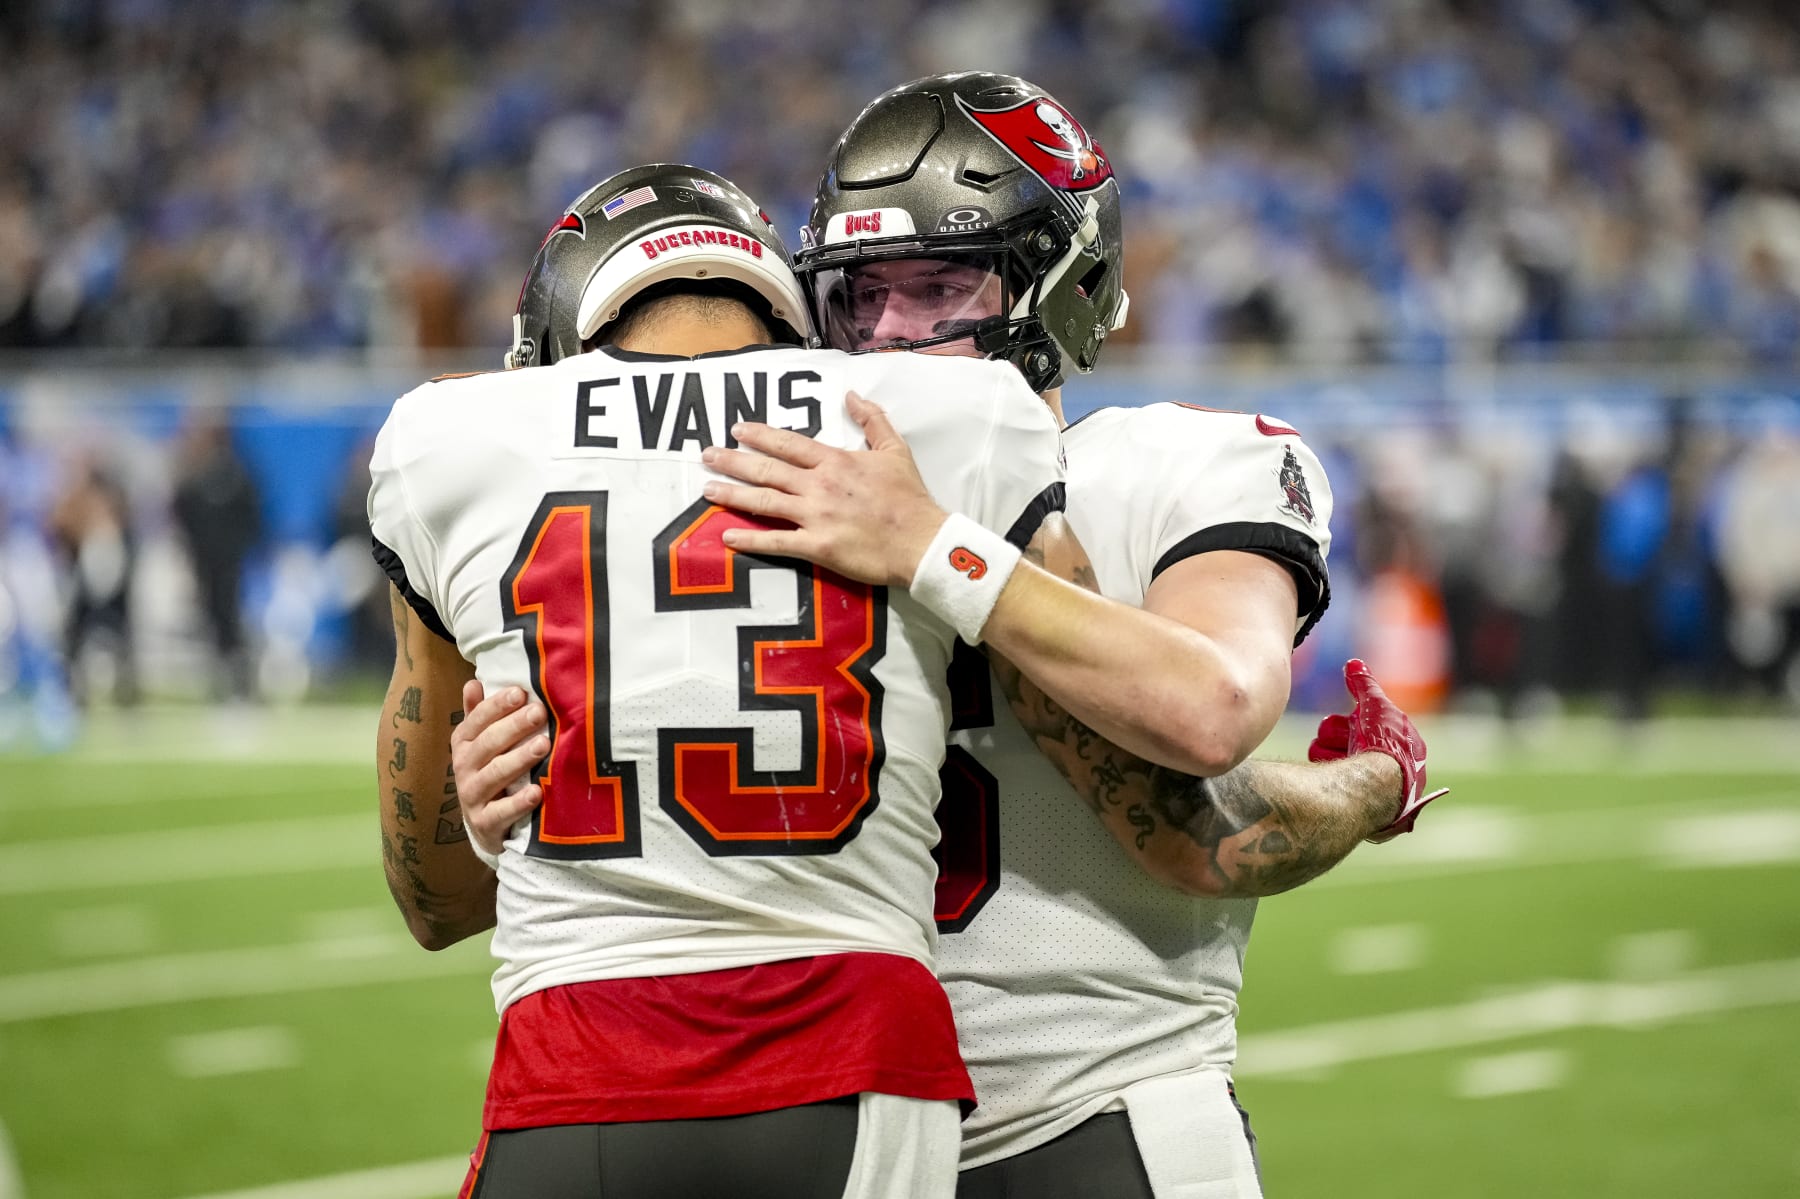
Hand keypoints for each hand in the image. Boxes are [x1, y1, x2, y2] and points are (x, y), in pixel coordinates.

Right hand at [449, 680, 548, 859]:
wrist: (483, 824)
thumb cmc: (487, 771)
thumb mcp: (479, 743)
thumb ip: (478, 715)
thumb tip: (474, 682)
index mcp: (463, 743)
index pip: (478, 720)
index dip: (497, 706)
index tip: (521, 693)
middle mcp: (464, 767)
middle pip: (488, 743)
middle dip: (514, 726)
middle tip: (539, 712)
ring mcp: (472, 796)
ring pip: (495, 774)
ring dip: (519, 759)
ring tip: (543, 745)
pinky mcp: (485, 823)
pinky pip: (501, 812)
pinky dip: (518, 803)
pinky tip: (537, 792)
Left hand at [700, 392, 947, 587]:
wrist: (922, 541)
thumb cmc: (910, 498)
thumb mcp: (895, 449)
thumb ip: (872, 419)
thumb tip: (853, 395)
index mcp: (836, 461)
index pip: (788, 443)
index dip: (760, 435)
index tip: (737, 429)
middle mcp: (819, 485)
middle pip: (767, 469)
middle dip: (733, 460)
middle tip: (707, 455)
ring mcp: (816, 516)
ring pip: (764, 501)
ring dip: (732, 494)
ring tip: (707, 489)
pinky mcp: (817, 546)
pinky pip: (777, 542)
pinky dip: (750, 540)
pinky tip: (728, 537)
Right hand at [1308, 659, 1447, 841]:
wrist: (1381, 786)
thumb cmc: (1385, 743)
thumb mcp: (1375, 705)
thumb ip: (1363, 685)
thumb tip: (1353, 664)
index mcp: (1401, 747)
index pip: (1364, 728)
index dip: (1350, 723)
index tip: (1349, 722)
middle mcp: (1391, 770)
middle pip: (1347, 746)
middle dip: (1335, 739)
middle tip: (1336, 741)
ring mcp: (1375, 791)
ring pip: (1335, 765)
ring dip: (1327, 757)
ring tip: (1331, 760)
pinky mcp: (1360, 809)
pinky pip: (1333, 787)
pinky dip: (1327, 777)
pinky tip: (1327, 777)